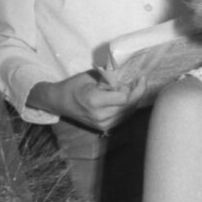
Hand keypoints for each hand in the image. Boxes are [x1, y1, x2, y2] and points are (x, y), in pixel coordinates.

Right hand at [30, 69, 149, 131]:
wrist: (60, 102)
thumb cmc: (74, 85)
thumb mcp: (91, 76)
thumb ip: (110, 77)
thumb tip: (128, 73)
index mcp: (94, 101)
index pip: (124, 97)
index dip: (132, 87)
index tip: (134, 76)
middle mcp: (100, 116)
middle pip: (129, 105)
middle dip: (138, 91)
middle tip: (141, 79)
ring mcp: (102, 124)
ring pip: (129, 112)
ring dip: (135, 99)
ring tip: (137, 86)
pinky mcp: (105, 128)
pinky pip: (123, 117)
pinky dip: (128, 106)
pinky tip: (129, 96)